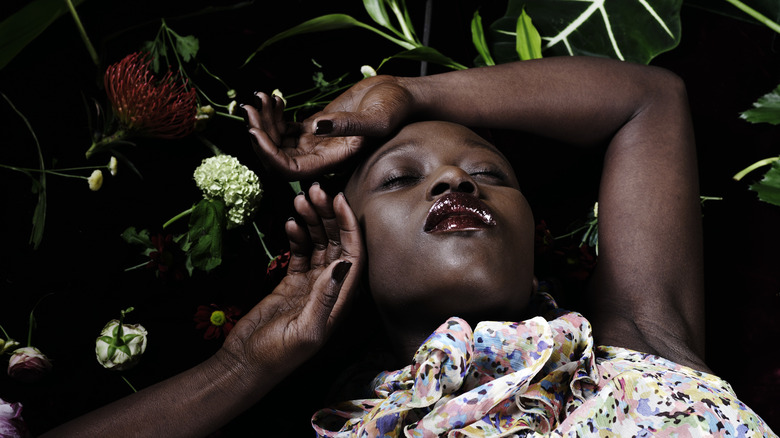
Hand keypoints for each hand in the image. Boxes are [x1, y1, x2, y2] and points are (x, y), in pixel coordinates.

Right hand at [219, 184, 363, 379]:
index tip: (338, 200)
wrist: (245, 364)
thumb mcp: (305, 331)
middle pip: (337, 243)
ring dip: (312, 220)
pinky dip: (297, 235)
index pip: (353, 255)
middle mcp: (330, 289)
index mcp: (340, 301)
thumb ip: (325, 297)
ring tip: (300, 198)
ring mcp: (310, 284)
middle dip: (329, 215)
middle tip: (315, 190)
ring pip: (318, 243)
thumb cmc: (277, 356)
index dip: (348, 226)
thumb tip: (344, 264)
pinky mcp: (291, 282)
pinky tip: (291, 220)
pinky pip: (300, 252)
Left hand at [245, 75, 413, 178]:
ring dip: (263, 122)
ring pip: (277, 141)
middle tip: (249, 108)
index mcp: (333, 161)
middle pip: (277, 157)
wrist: (403, 97)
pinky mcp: (315, 127)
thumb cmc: (396, 109)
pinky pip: (284, 128)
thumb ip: (349, 125)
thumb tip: (317, 127)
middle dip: (259, 135)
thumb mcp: (377, 118)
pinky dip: (273, 114)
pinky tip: (273, 98)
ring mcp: (315, 142)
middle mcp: (321, 157)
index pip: (291, 171)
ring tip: (259, 98)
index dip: (268, 155)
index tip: (254, 132)